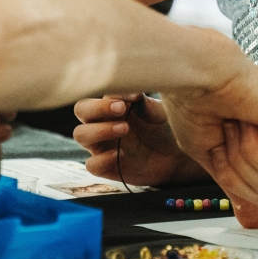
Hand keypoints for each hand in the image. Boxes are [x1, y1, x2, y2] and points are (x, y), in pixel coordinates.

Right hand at [72, 94, 201, 186]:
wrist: (176, 155)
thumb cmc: (163, 127)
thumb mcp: (157, 111)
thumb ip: (142, 101)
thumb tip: (132, 91)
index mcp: (110, 106)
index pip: (95, 94)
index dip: (106, 97)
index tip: (130, 99)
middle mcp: (101, 123)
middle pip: (81, 110)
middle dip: (97, 108)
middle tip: (122, 110)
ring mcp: (102, 146)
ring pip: (81, 135)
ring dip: (99, 130)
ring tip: (125, 129)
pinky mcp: (107, 167)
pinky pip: (91, 165)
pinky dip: (101, 159)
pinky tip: (119, 155)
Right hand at [162, 41, 257, 228]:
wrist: (193, 77)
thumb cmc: (193, 106)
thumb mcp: (213, 158)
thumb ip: (236, 187)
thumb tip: (251, 223)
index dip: (233, 180)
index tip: (219, 140)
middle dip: (233, 169)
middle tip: (224, 130)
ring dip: (239, 157)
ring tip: (233, 122)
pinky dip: (250, 148)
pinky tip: (246, 120)